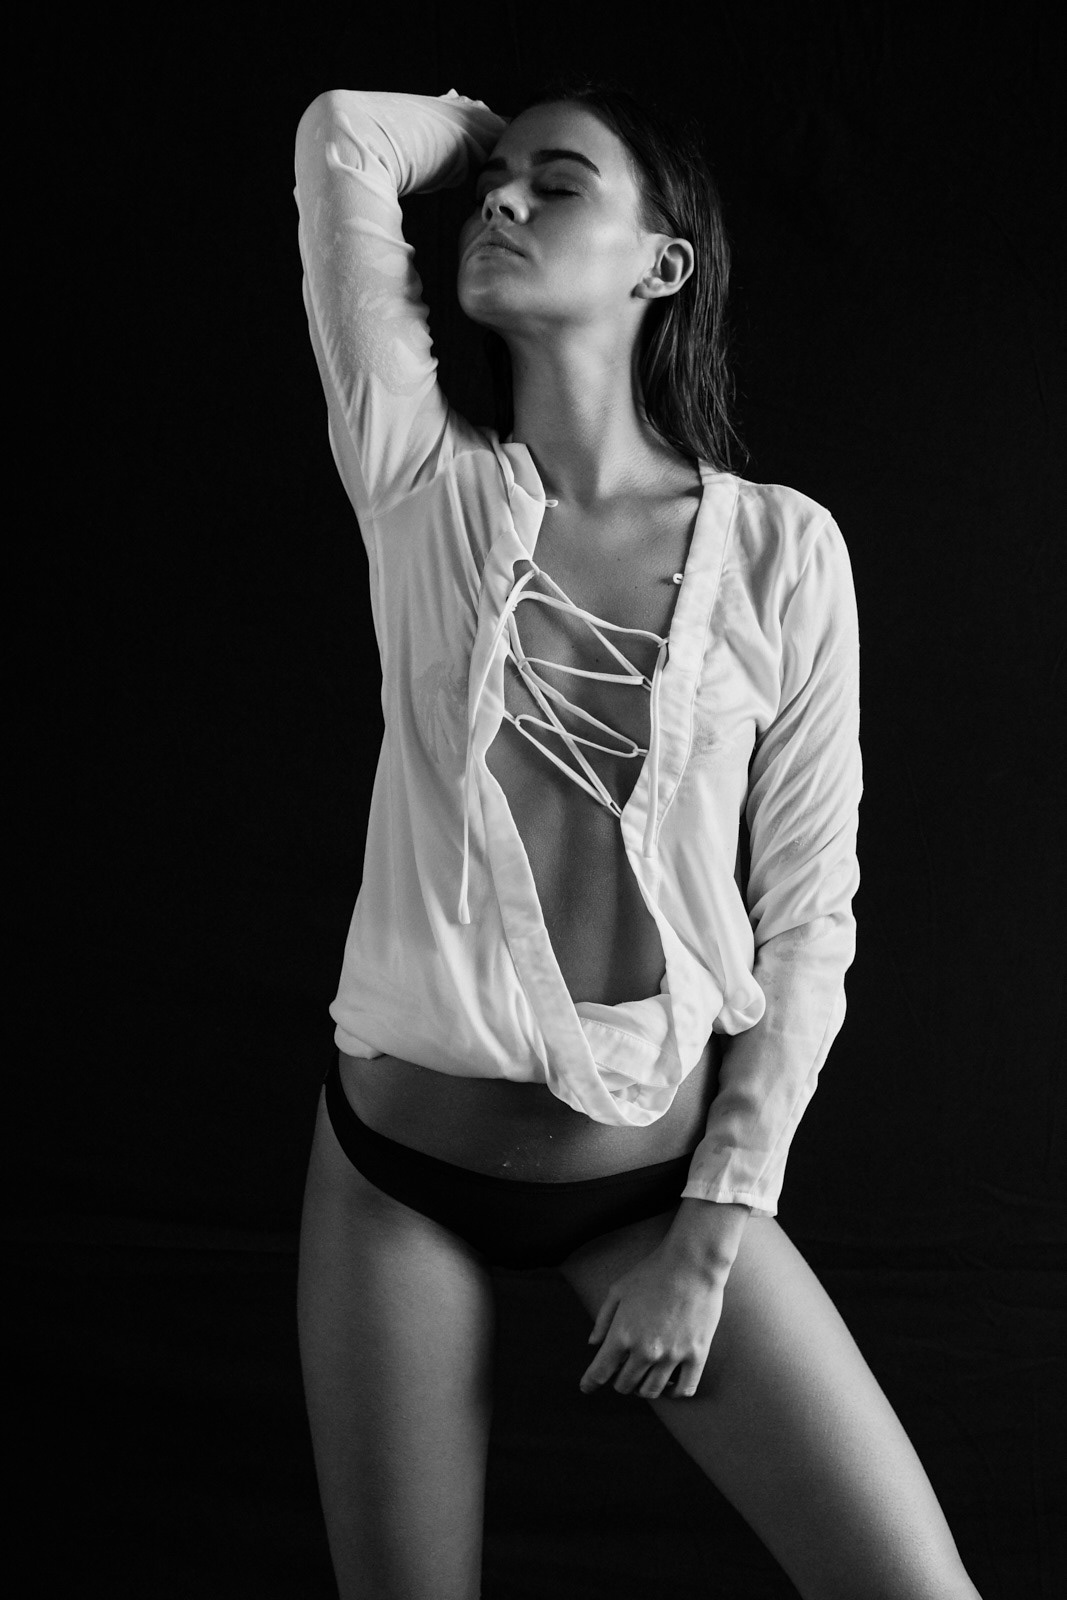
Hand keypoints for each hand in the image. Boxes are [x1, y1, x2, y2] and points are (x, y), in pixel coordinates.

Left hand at [578, 1236, 727, 1400]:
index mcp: (622, 1334)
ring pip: (652, 1391)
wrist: (692, 1262)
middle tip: (621, 1373)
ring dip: (643, 1389)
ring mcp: (672, 1355)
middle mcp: (645, 1350)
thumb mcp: (618, 1290)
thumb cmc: (652, 1272)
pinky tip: (669, 1384)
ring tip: (643, 1378)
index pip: (600, 1371)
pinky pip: (684, 1389)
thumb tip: (593, 1344)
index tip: (586, 1388)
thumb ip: (602, 1319)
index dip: (590, 1383)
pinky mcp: (697, 1355)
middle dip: (619, 1382)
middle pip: (625, 1385)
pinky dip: (673, 1392)